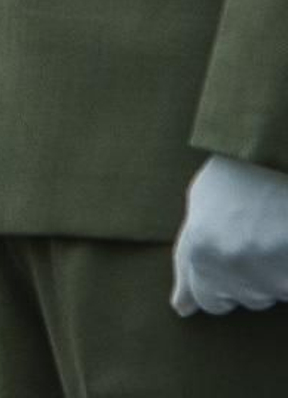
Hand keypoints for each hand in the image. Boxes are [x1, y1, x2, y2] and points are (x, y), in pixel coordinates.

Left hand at [172, 154, 287, 315]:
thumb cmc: (241, 174)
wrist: (279, 152)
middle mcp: (230, 265)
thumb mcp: (202, 203)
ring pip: (273, 293)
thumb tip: (182, 308)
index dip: (211, 288)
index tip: (208, 284)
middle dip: (247, 280)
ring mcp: (270, 272)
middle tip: (255, 238)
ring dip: (275, 273)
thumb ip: (188, 256)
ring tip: (274, 230)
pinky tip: (285, 238)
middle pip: (241, 298)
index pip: (203, 297)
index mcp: (198, 247)